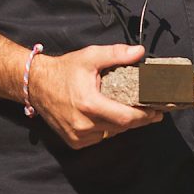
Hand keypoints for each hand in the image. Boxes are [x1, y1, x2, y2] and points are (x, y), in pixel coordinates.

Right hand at [28, 44, 162, 148]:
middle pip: (122, 127)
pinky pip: (99, 137)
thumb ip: (116, 54)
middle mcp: (83, 124)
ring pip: (111, 133)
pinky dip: (108, 128)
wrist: (36, 85)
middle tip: (153, 111)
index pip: (126, 118)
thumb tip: (139, 52)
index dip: (145, 117)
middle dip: (139, 119)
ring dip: (123, 124)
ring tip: (133, 111)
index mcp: (89, 104)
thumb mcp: (90, 56)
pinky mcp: (74, 141)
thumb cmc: (64, 70)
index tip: (158, 111)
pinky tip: (110, 116)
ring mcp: (78, 136)